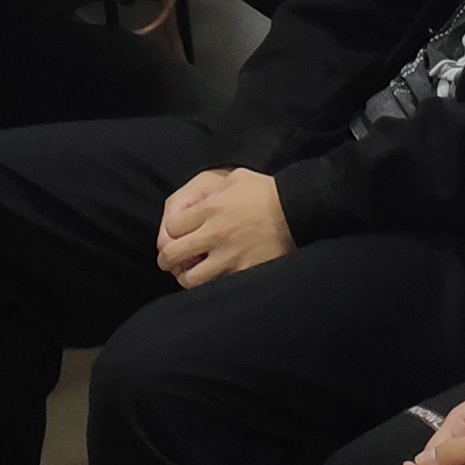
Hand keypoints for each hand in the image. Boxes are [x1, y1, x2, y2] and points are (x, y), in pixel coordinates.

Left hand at [154, 167, 292, 286]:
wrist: (298, 209)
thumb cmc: (267, 191)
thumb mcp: (235, 178)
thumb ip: (212, 190)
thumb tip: (199, 199)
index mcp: (209, 208)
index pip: (170, 228)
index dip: (169, 233)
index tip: (175, 236)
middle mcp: (214, 233)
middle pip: (172, 254)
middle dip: (166, 259)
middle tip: (169, 262)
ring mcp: (229, 255)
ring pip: (191, 278)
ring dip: (187, 277)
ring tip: (191, 275)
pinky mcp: (245, 271)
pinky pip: (217, 286)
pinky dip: (212, 286)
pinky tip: (214, 280)